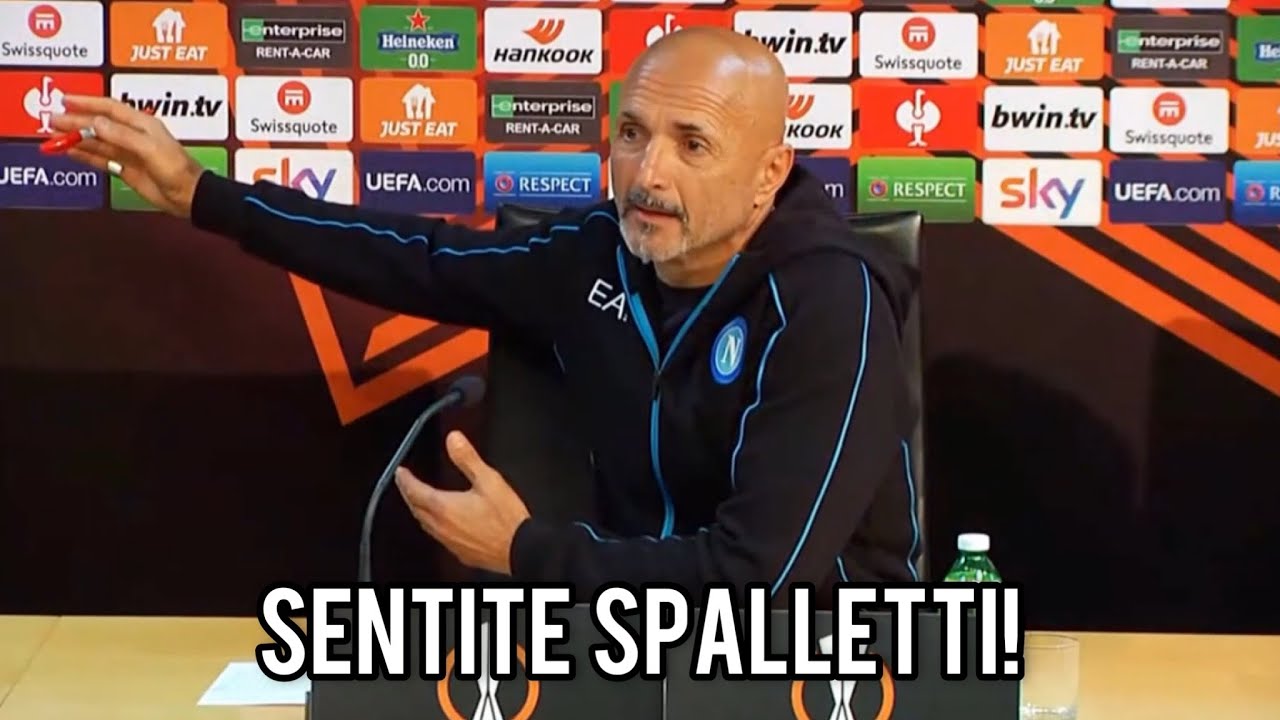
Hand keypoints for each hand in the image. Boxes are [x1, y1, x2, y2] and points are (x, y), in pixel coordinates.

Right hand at [51, 95, 206, 217]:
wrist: (188, 195)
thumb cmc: (177, 169)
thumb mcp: (149, 148)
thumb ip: (122, 135)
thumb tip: (95, 122)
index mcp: (142, 123)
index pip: (110, 107)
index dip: (87, 102)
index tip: (66, 100)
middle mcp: (134, 135)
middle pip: (99, 124)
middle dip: (75, 121)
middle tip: (52, 120)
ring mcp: (129, 152)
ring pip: (97, 141)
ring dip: (76, 138)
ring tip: (55, 135)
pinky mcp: (127, 169)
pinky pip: (101, 159)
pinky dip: (85, 155)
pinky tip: (70, 151)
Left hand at [396, 431, 530, 574]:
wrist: (521, 549)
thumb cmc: (506, 519)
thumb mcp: (489, 481)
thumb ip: (468, 459)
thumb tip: (453, 439)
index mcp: (445, 507)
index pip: (415, 491)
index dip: (405, 480)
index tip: (401, 472)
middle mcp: (442, 526)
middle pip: (416, 509)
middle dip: (409, 495)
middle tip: (406, 484)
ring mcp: (449, 542)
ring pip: (426, 524)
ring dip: (419, 511)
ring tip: (420, 501)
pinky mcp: (460, 552)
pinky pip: (439, 537)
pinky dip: (434, 525)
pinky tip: (443, 523)